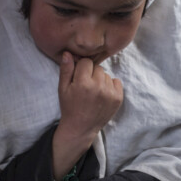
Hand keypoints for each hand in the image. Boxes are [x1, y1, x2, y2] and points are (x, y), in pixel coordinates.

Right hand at [53, 52, 122, 180]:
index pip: (86, 62)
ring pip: (106, 74)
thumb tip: (68, 52)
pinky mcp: (118, 98)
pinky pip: (116, 81)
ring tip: (93, 92)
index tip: (79, 78)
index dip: (81, 68)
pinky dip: (110, 85)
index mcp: (83, 83)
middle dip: (91, 74)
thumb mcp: (62, 88)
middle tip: (86, 86)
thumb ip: (66, 70)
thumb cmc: (70, 107)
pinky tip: (102, 95)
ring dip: (101, 80)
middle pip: (97, 67)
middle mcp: (98, 87)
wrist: (81, 128)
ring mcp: (109, 93)